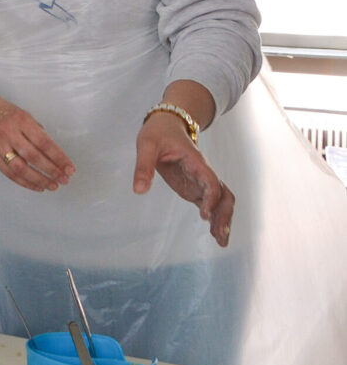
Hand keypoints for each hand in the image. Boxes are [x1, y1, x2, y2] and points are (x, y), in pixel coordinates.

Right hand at [0, 78, 73, 191]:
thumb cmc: (6, 114)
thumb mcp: (25, 115)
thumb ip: (37, 133)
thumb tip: (54, 155)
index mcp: (21, 120)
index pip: (44, 142)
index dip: (58, 157)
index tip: (70, 168)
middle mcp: (9, 133)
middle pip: (33, 156)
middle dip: (51, 170)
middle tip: (64, 179)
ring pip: (20, 168)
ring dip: (39, 180)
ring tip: (52, 185)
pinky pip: (9, 173)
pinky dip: (25, 182)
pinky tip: (37, 186)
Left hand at [133, 110, 233, 246]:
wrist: (168, 123)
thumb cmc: (159, 132)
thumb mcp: (146, 145)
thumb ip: (143, 167)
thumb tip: (139, 190)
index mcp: (195, 161)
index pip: (210, 180)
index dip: (210, 197)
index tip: (204, 214)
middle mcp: (202, 172)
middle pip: (223, 194)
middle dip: (224, 214)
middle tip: (219, 236)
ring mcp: (200, 180)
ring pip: (221, 200)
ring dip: (223, 219)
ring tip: (220, 241)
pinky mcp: (194, 186)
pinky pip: (210, 202)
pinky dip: (214, 217)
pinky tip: (214, 233)